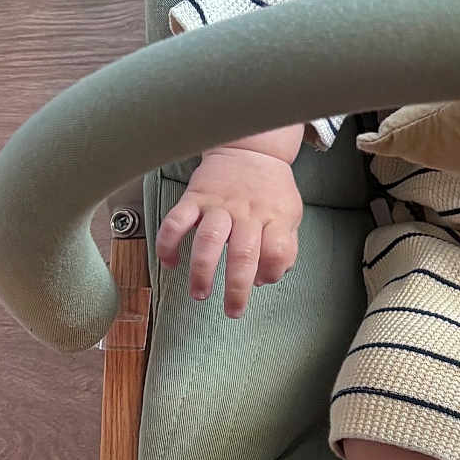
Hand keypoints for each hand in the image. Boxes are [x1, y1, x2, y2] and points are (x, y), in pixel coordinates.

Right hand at [155, 148, 302, 316]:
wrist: (251, 149)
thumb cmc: (271, 188)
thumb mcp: (291, 214)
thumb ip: (285, 246)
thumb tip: (268, 278)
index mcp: (274, 217)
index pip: (278, 249)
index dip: (272, 271)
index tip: (262, 283)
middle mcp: (247, 213)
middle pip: (243, 253)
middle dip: (236, 288)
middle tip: (233, 310)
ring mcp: (219, 205)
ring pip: (209, 240)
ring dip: (202, 270)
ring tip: (200, 293)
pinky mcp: (195, 198)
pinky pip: (176, 221)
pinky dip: (168, 244)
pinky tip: (169, 262)